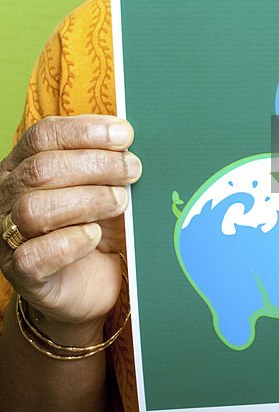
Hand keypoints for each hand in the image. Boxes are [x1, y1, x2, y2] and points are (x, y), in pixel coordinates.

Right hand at [0, 116, 141, 337]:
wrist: (91, 281)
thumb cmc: (97, 222)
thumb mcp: (104, 185)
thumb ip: (110, 160)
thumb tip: (130, 138)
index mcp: (24, 164)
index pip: (42, 135)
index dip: (84, 131)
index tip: (124, 135)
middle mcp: (8, 196)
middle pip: (41, 169)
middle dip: (96, 165)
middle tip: (133, 170)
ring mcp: (9, 236)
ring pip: (34, 210)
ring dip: (87, 201)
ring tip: (119, 201)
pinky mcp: (21, 273)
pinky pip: (35, 256)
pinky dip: (69, 242)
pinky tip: (93, 234)